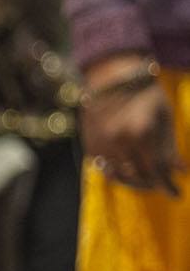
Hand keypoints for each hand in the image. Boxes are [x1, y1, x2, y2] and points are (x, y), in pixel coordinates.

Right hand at [83, 61, 183, 193]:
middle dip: (153, 184)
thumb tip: (180, 172)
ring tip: (147, 181)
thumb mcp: (164, 118)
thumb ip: (170, 148)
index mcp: (140, 134)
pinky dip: (118, 174)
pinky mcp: (90, 145)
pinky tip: (129, 172)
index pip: (156, 171)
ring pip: (120, 177)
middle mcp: (118, 142)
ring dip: (135, 182)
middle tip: (163, 186)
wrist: (112, 77)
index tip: (176, 194)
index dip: (167, 186)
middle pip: (138, 177)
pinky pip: (104, 168)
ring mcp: (101, 144)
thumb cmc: (145, 94)